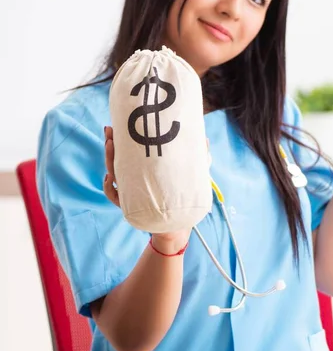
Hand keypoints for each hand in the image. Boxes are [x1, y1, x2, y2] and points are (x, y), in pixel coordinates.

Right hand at [103, 125, 208, 249]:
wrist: (180, 224)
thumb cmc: (183, 196)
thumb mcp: (191, 176)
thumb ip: (198, 159)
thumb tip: (206, 139)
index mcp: (143, 171)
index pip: (127, 153)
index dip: (118, 140)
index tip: (115, 126)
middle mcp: (133, 181)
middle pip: (116, 161)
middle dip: (110, 146)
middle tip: (110, 132)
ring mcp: (130, 193)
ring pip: (113, 175)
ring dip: (108, 161)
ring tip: (111, 146)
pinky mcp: (131, 207)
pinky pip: (115, 197)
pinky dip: (109, 188)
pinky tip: (110, 178)